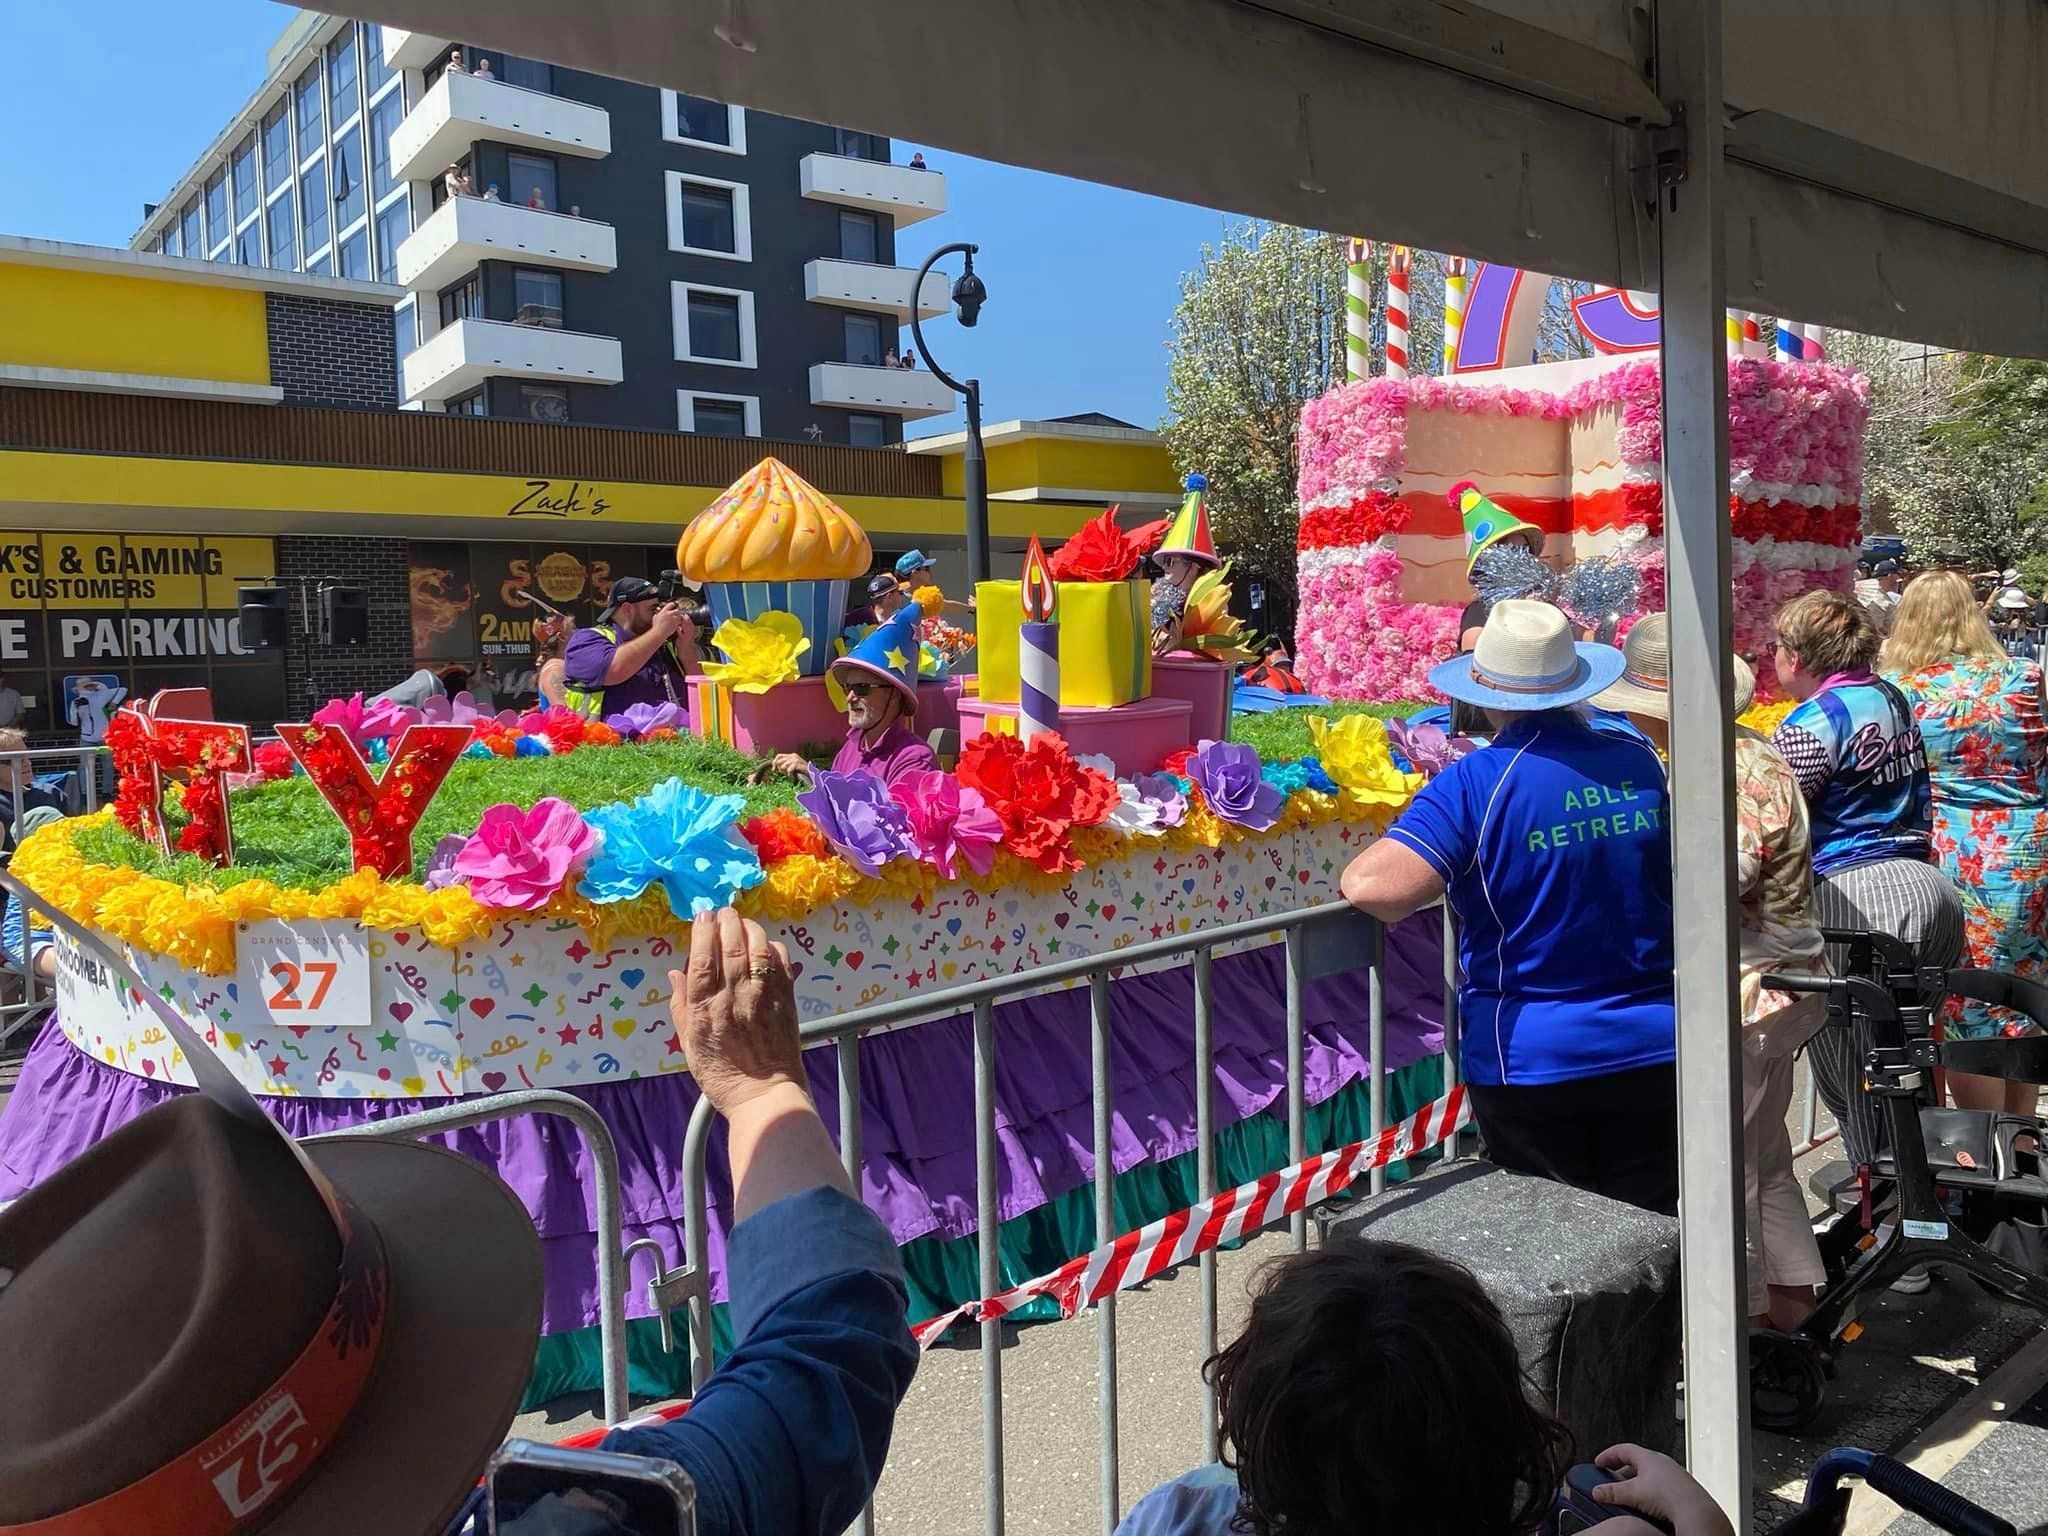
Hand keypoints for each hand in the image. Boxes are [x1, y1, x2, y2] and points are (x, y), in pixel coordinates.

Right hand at [650, 602, 685, 638]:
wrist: (659, 632)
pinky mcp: (676, 622)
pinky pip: (680, 621)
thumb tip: (657, 614)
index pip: (671, 604)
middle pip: (677, 610)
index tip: (674, 606)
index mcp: (664, 611)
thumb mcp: (655, 618)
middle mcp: (669, 613)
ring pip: (680, 615)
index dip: (673, 605)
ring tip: (677, 620)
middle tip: (677, 615)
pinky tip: (678, 624)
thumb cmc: (656, 627)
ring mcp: (673, 618)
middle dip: (677, 612)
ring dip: (679, 617)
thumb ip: (657, 615)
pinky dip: (680, 622)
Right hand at [671, 909, 804, 1116]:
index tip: (702, 916)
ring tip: (742, 922)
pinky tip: (765, 945)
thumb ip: (681, 1007)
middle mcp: (735, 997)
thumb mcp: (689, 1044)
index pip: (703, 959)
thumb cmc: (721, 1073)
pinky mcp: (785, 1000)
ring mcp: (763, 997)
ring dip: (750, 929)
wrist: (764, 1095)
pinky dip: (773, 948)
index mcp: (706, 1009)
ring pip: (758, 949)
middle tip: (723, 912)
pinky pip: (781, 963)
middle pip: (731, 946)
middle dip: (727, 922)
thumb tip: (676, 972)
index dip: (703, 932)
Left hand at [771, 751, 811, 777]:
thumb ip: (784, 765)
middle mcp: (793, 755)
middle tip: (783, 773)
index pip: (778, 756)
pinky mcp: (798, 763)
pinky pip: (789, 769)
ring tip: (789, 774)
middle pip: (780, 761)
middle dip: (780, 768)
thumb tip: (775, 766)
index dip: (774, 762)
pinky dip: (789, 773)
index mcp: (791, 755)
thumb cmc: (801, 772)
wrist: (812, 774)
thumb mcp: (791, 767)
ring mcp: (796, 759)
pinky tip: (791, 775)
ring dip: (785, 771)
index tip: (773, 770)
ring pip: (784, 765)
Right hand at [1592, 1446, 1732, 1535]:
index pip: (1623, 1449)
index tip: (1600, 1462)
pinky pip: (1661, 1484)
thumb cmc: (1670, 1496)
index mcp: (1649, 1457)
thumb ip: (1612, 1492)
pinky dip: (1651, 1490)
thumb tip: (1598, 1492)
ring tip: (1632, 1494)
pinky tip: (1650, 1503)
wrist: (1695, 1510)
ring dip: (1638, 1481)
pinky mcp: (1682, 1487)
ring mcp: (1674, 1474)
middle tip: (1614, 1481)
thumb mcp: (1633, 1494)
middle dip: (1622, 1471)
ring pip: (1650, 1474)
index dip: (1608, 1455)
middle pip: (1637, 1461)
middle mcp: (1663, 1462)